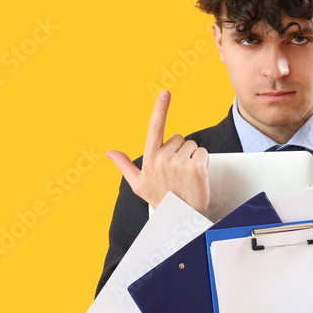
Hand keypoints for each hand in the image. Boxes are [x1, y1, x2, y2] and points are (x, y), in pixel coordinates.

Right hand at [106, 90, 209, 214]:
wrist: (179, 219)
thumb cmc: (160, 200)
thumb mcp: (138, 184)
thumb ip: (124, 165)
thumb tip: (109, 152)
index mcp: (150, 158)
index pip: (154, 128)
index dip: (160, 109)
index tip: (165, 93)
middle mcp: (163, 158)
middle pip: (180, 138)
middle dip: (181, 151)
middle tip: (178, 172)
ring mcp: (179, 162)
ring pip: (192, 146)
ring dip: (192, 158)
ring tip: (186, 177)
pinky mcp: (196, 167)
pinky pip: (203, 153)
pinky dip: (203, 163)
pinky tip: (197, 177)